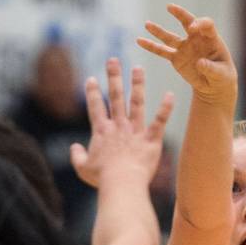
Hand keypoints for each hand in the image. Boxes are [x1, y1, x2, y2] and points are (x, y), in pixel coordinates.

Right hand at [70, 59, 173, 188]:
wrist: (122, 184)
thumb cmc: (102, 179)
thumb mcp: (83, 168)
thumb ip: (77, 156)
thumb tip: (73, 148)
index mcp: (102, 132)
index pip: (96, 107)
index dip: (93, 92)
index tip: (91, 79)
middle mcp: (119, 127)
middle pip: (115, 97)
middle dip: (113, 77)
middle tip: (113, 60)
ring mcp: (135, 132)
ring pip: (137, 103)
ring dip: (137, 84)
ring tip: (138, 69)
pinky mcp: (151, 140)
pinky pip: (159, 121)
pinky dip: (166, 108)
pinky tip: (171, 95)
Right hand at [137, 4, 236, 104]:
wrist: (214, 86)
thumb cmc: (222, 77)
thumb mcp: (221, 75)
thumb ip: (212, 68)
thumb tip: (200, 63)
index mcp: (212, 39)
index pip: (206, 25)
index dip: (200, 24)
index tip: (192, 28)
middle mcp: (197, 39)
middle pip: (188, 22)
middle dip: (180, 14)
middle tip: (170, 7)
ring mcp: (185, 47)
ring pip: (170, 37)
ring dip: (158, 30)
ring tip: (147, 24)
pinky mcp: (176, 58)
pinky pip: (162, 51)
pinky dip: (151, 46)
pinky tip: (140, 40)